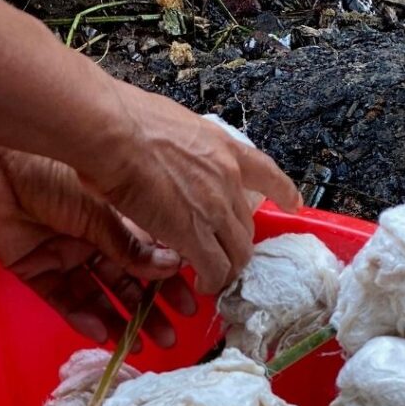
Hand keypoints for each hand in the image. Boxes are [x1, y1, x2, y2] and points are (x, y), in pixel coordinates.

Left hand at [0, 131, 195, 346]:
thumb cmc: (53, 167)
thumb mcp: (104, 209)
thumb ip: (134, 246)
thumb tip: (172, 268)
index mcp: (114, 215)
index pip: (149, 256)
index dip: (168, 282)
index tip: (189, 303)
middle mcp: (93, 237)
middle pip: (127, 283)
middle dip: (149, 311)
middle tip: (168, 337)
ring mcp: (65, 254)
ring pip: (98, 296)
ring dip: (119, 322)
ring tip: (139, 346)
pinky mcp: (35, 268)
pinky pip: (63, 300)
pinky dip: (82, 318)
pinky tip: (102, 334)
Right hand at [83, 85, 301, 295]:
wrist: (110, 131)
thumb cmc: (123, 120)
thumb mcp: (171, 125)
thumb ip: (183, 148)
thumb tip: (172, 158)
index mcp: (221, 146)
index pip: (263, 170)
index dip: (282, 189)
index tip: (294, 202)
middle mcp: (226, 178)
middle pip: (246, 225)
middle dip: (237, 246)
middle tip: (222, 258)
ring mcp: (213, 208)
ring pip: (237, 253)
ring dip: (226, 270)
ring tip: (212, 280)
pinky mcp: (193, 234)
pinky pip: (215, 269)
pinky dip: (212, 282)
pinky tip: (201, 285)